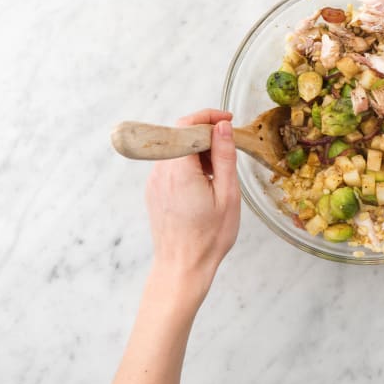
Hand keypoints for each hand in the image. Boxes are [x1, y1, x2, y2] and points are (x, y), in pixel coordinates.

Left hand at [145, 109, 240, 299]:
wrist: (183, 267)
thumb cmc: (209, 237)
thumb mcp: (228, 194)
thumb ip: (224, 156)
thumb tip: (222, 127)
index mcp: (179, 170)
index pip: (186, 124)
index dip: (208, 117)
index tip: (228, 121)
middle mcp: (161, 171)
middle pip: (180, 135)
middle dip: (206, 134)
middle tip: (229, 148)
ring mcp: (154, 181)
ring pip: (176, 150)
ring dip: (198, 151)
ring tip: (219, 172)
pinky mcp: (154, 190)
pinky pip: (171, 165)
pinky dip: (189, 164)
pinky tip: (206, 183)